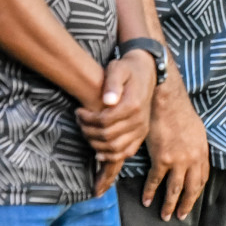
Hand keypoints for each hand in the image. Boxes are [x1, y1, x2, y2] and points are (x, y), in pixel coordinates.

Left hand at [76, 51, 155, 195]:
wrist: (146, 72)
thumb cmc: (127, 70)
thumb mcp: (118, 69)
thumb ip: (112, 83)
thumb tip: (107, 101)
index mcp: (132, 104)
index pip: (104, 121)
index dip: (87, 119)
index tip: (78, 111)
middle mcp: (139, 120)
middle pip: (108, 136)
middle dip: (88, 131)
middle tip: (79, 121)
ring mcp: (141, 129)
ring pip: (116, 148)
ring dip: (96, 145)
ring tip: (86, 132)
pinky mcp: (141, 135)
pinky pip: (127, 153)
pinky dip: (111, 156)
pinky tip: (98, 152)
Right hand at [141, 73, 211, 219]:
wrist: (166, 100)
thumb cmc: (179, 110)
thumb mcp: (196, 129)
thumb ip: (196, 146)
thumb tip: (193, 156)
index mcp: (202, 151)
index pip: (203, 177)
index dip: (197, 191)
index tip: (191, 199)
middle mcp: (193, 158)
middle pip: (192, 188)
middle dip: (186, 204)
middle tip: (180, 216)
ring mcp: (178, 160)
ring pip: (174, 189)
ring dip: (169, 205)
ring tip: (165, 216)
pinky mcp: (162, 158)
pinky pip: (155, 181)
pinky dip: (149, 192)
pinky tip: (145, 200)